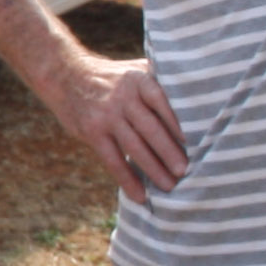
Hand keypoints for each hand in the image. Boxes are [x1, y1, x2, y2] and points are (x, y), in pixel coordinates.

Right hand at [57, 54, 185, 202]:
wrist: (65, 75)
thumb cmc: (113, 77)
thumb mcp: (135, 70)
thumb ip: (161, 81)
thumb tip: (200, 100)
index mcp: (138, 79)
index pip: (161, 100)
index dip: (176, 121)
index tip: (193, 140)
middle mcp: (123, 96)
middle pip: (150, 127)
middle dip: (169, 151)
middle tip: (186, 171)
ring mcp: (106, 115)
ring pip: (134, 146)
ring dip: (153, 169)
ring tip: (170, 186)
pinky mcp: (92, 132)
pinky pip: (113, 160)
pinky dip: (127, 179)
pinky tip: (140, 195)